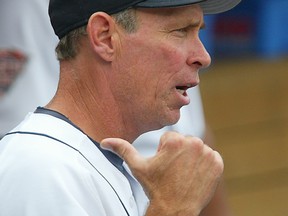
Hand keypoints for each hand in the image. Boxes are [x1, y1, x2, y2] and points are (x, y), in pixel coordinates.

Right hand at [101, 131, 223, 215]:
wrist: (174, 210)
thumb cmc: (155, 188)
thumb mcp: (137, 166)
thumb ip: (122, 149)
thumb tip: (105, 141)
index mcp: (175, 140)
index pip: (170, 138)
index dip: (165, 151)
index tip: (165, 165)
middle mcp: (194, 143)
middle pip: (185, 141)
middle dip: (179, 153)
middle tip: (173, 170)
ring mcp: (207, 154)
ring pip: (197, 149)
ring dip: (192, 158)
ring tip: (183, 173)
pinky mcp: (217, 164)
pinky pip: (211, 156)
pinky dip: (205, 164)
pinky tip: (194, 175)